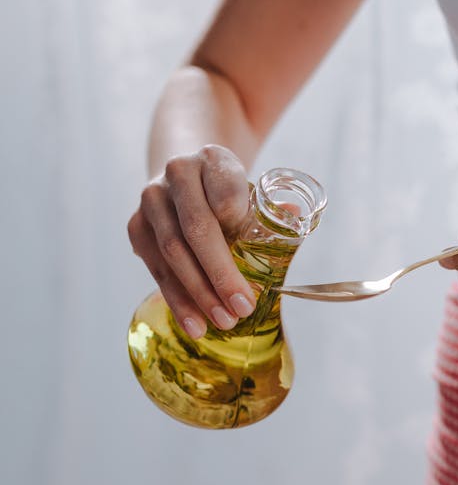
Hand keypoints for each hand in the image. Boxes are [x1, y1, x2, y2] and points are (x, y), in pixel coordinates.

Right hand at [127, 144, 255, 338]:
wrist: (185, 178)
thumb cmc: (226, 193)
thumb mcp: (251, 192)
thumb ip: (269, 210)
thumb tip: (294, 219)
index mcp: (212, 159)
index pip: (224, 190)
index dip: (236, 219)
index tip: (252, 254)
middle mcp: (177, 173)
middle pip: (197, 229)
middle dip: (220, 274)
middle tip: (243, 308)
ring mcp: (152, 200)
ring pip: (172, 253)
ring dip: (199, 294)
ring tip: (223, 322)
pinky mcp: (137, 227)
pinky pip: (156, 269)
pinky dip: (177, 301)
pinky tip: (194, 324)